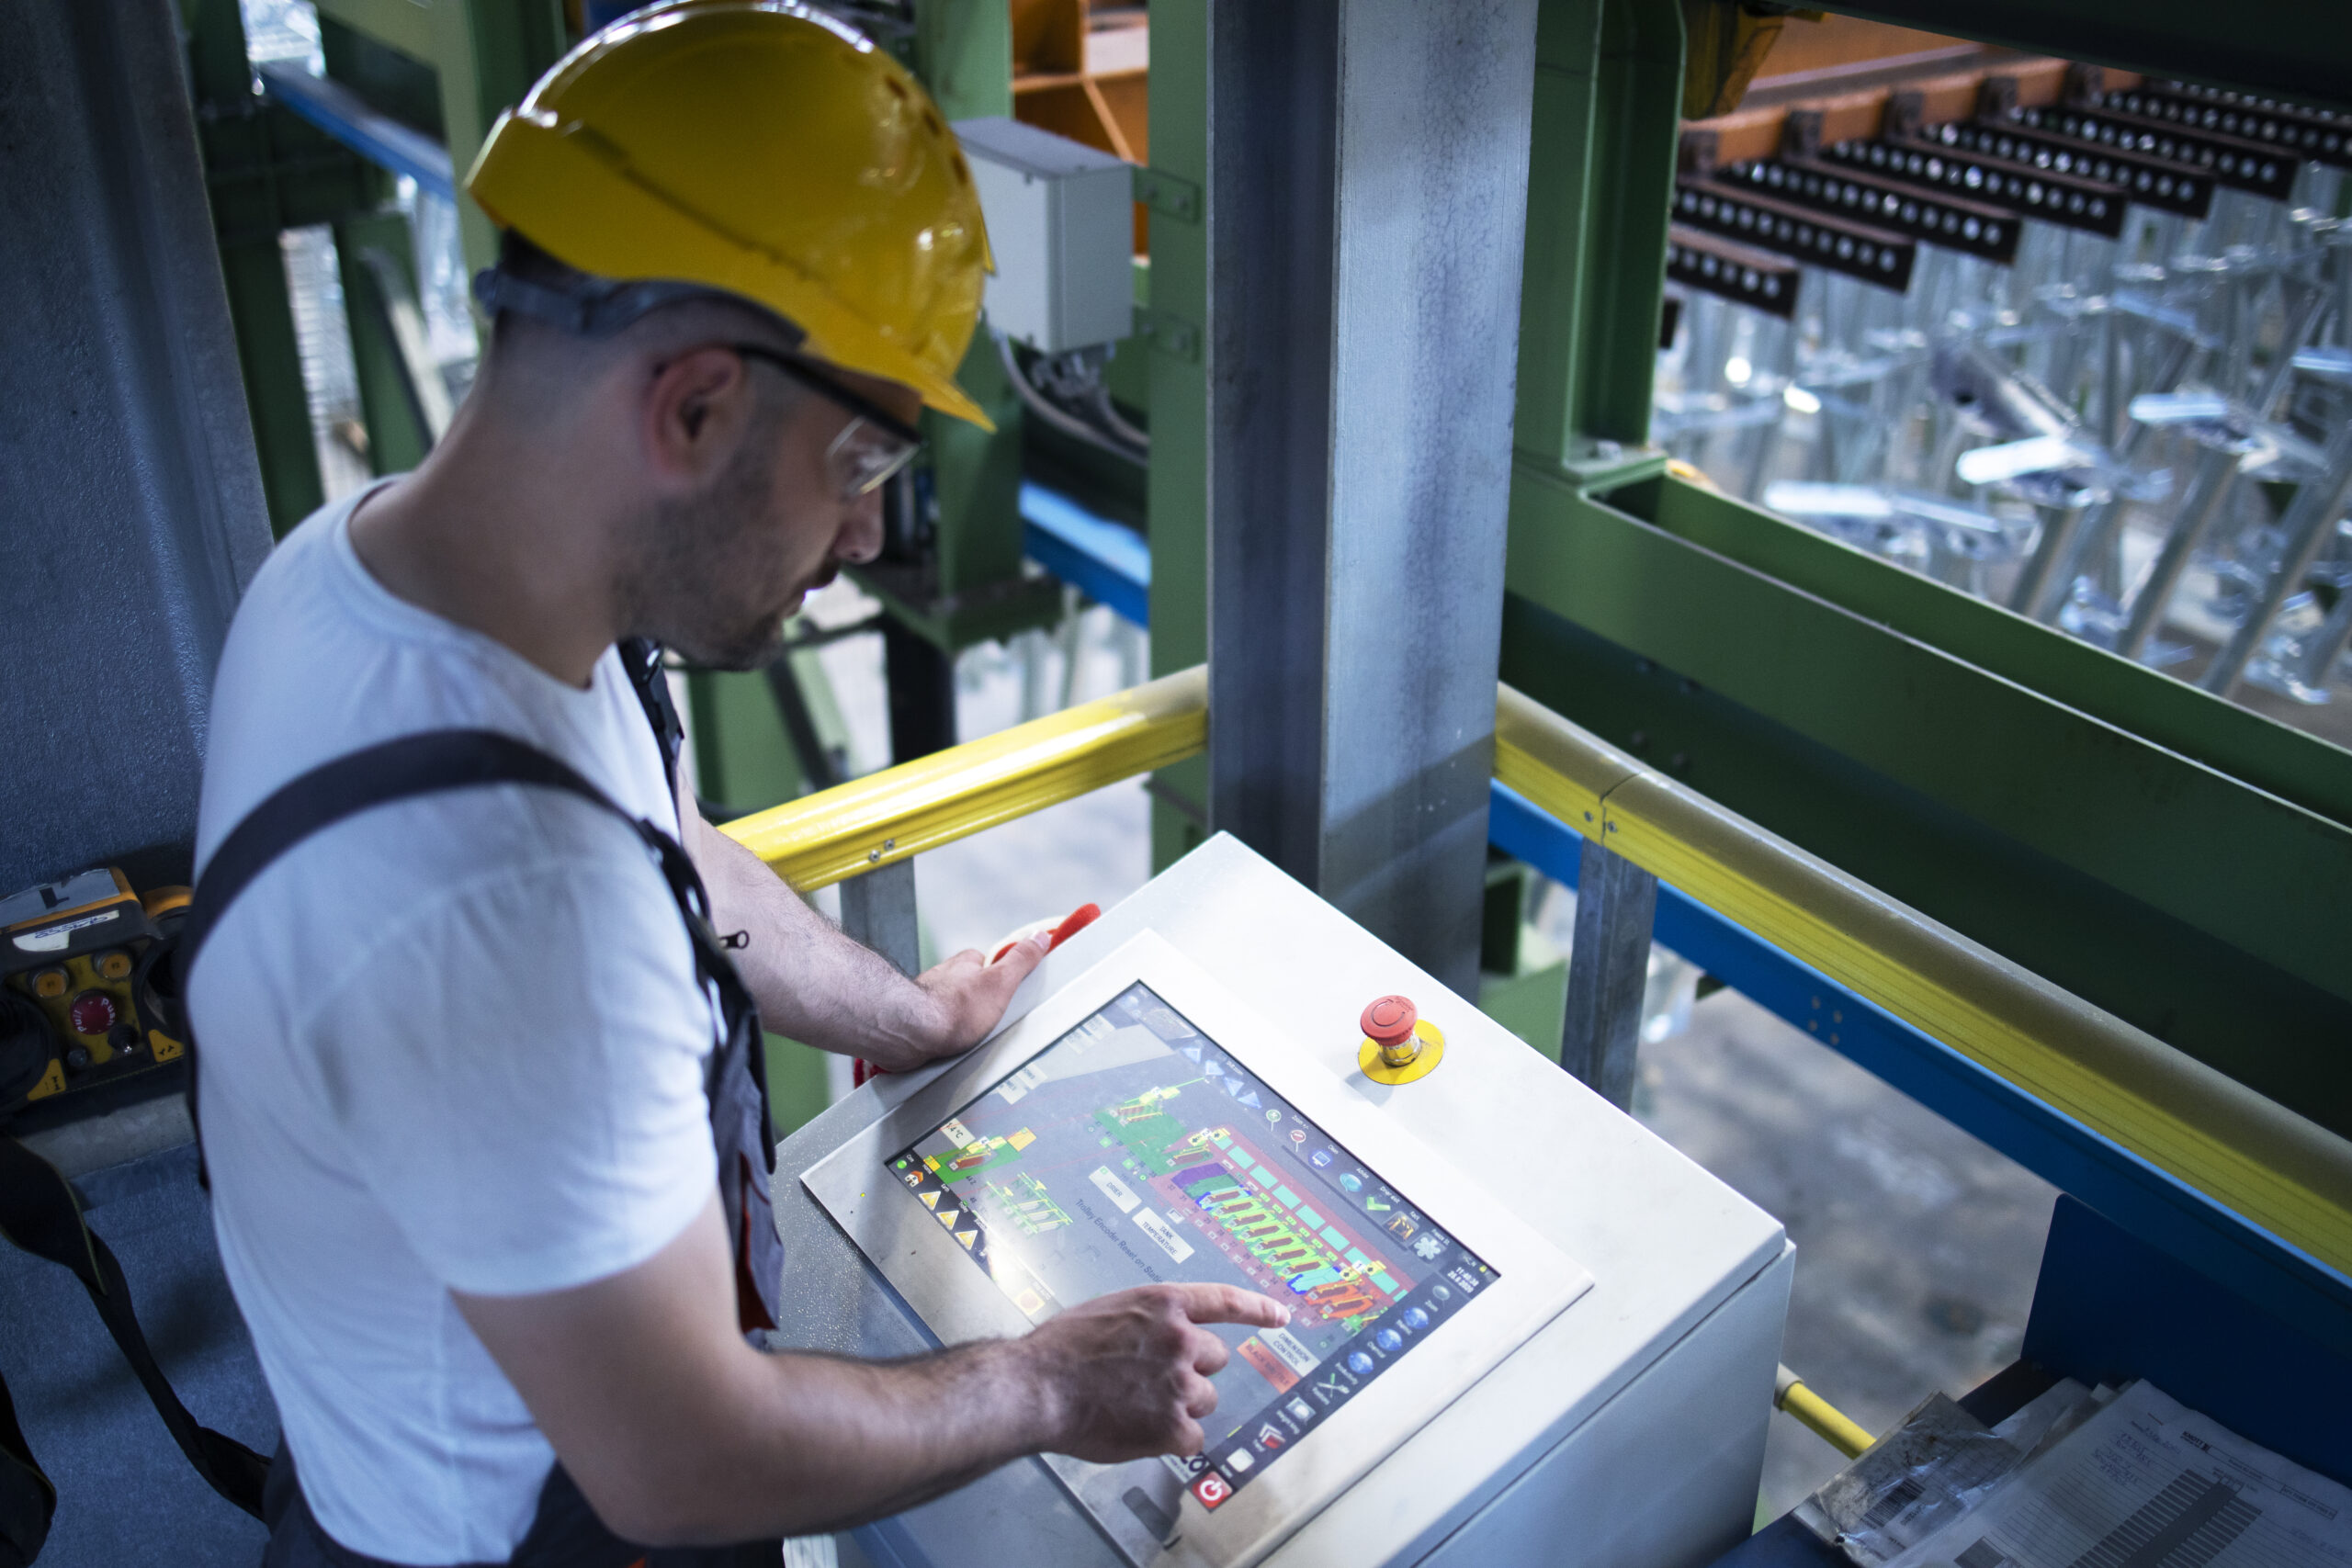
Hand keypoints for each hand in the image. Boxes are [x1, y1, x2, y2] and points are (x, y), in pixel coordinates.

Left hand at [866, 932, 1049, 1071]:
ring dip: (957, 1019)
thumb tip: (1039, 938)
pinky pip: (933, 1026)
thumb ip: (1021, 959)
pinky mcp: (914, 1021)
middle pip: (967, 985)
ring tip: (969, 1037)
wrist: (912, 1033)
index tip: (1006, 992)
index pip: (987, 962)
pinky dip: (941, 1034)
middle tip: (989, 1021)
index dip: (999, 978)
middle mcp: (943, 977)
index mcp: (964, 963)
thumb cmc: (952, 1009)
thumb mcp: (1001, 981)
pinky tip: (948, 1045)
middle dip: (977, 1002)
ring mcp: (926, 998)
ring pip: (949, 1006)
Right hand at [1019, 1284, 1292, 1463]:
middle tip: (1152, 1380)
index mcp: (1164, 1305)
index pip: (1226, 1301)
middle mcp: (1181, 1340)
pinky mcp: (1173, 1425)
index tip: (1280, 1316)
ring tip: (1137, 1406)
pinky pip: (1192, 1437)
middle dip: (1192, 1370)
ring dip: (1181, 1405)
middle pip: (1216, 1359)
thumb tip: (1159, 1339)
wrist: (1037, 1386)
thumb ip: (1146, 1322)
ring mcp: (1180, 1383)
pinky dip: (1172, 1439)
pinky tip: (1140, 1432)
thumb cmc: (1060, 1349)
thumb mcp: (1110, 1311)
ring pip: (1204, 1399)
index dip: (1258, 1310)